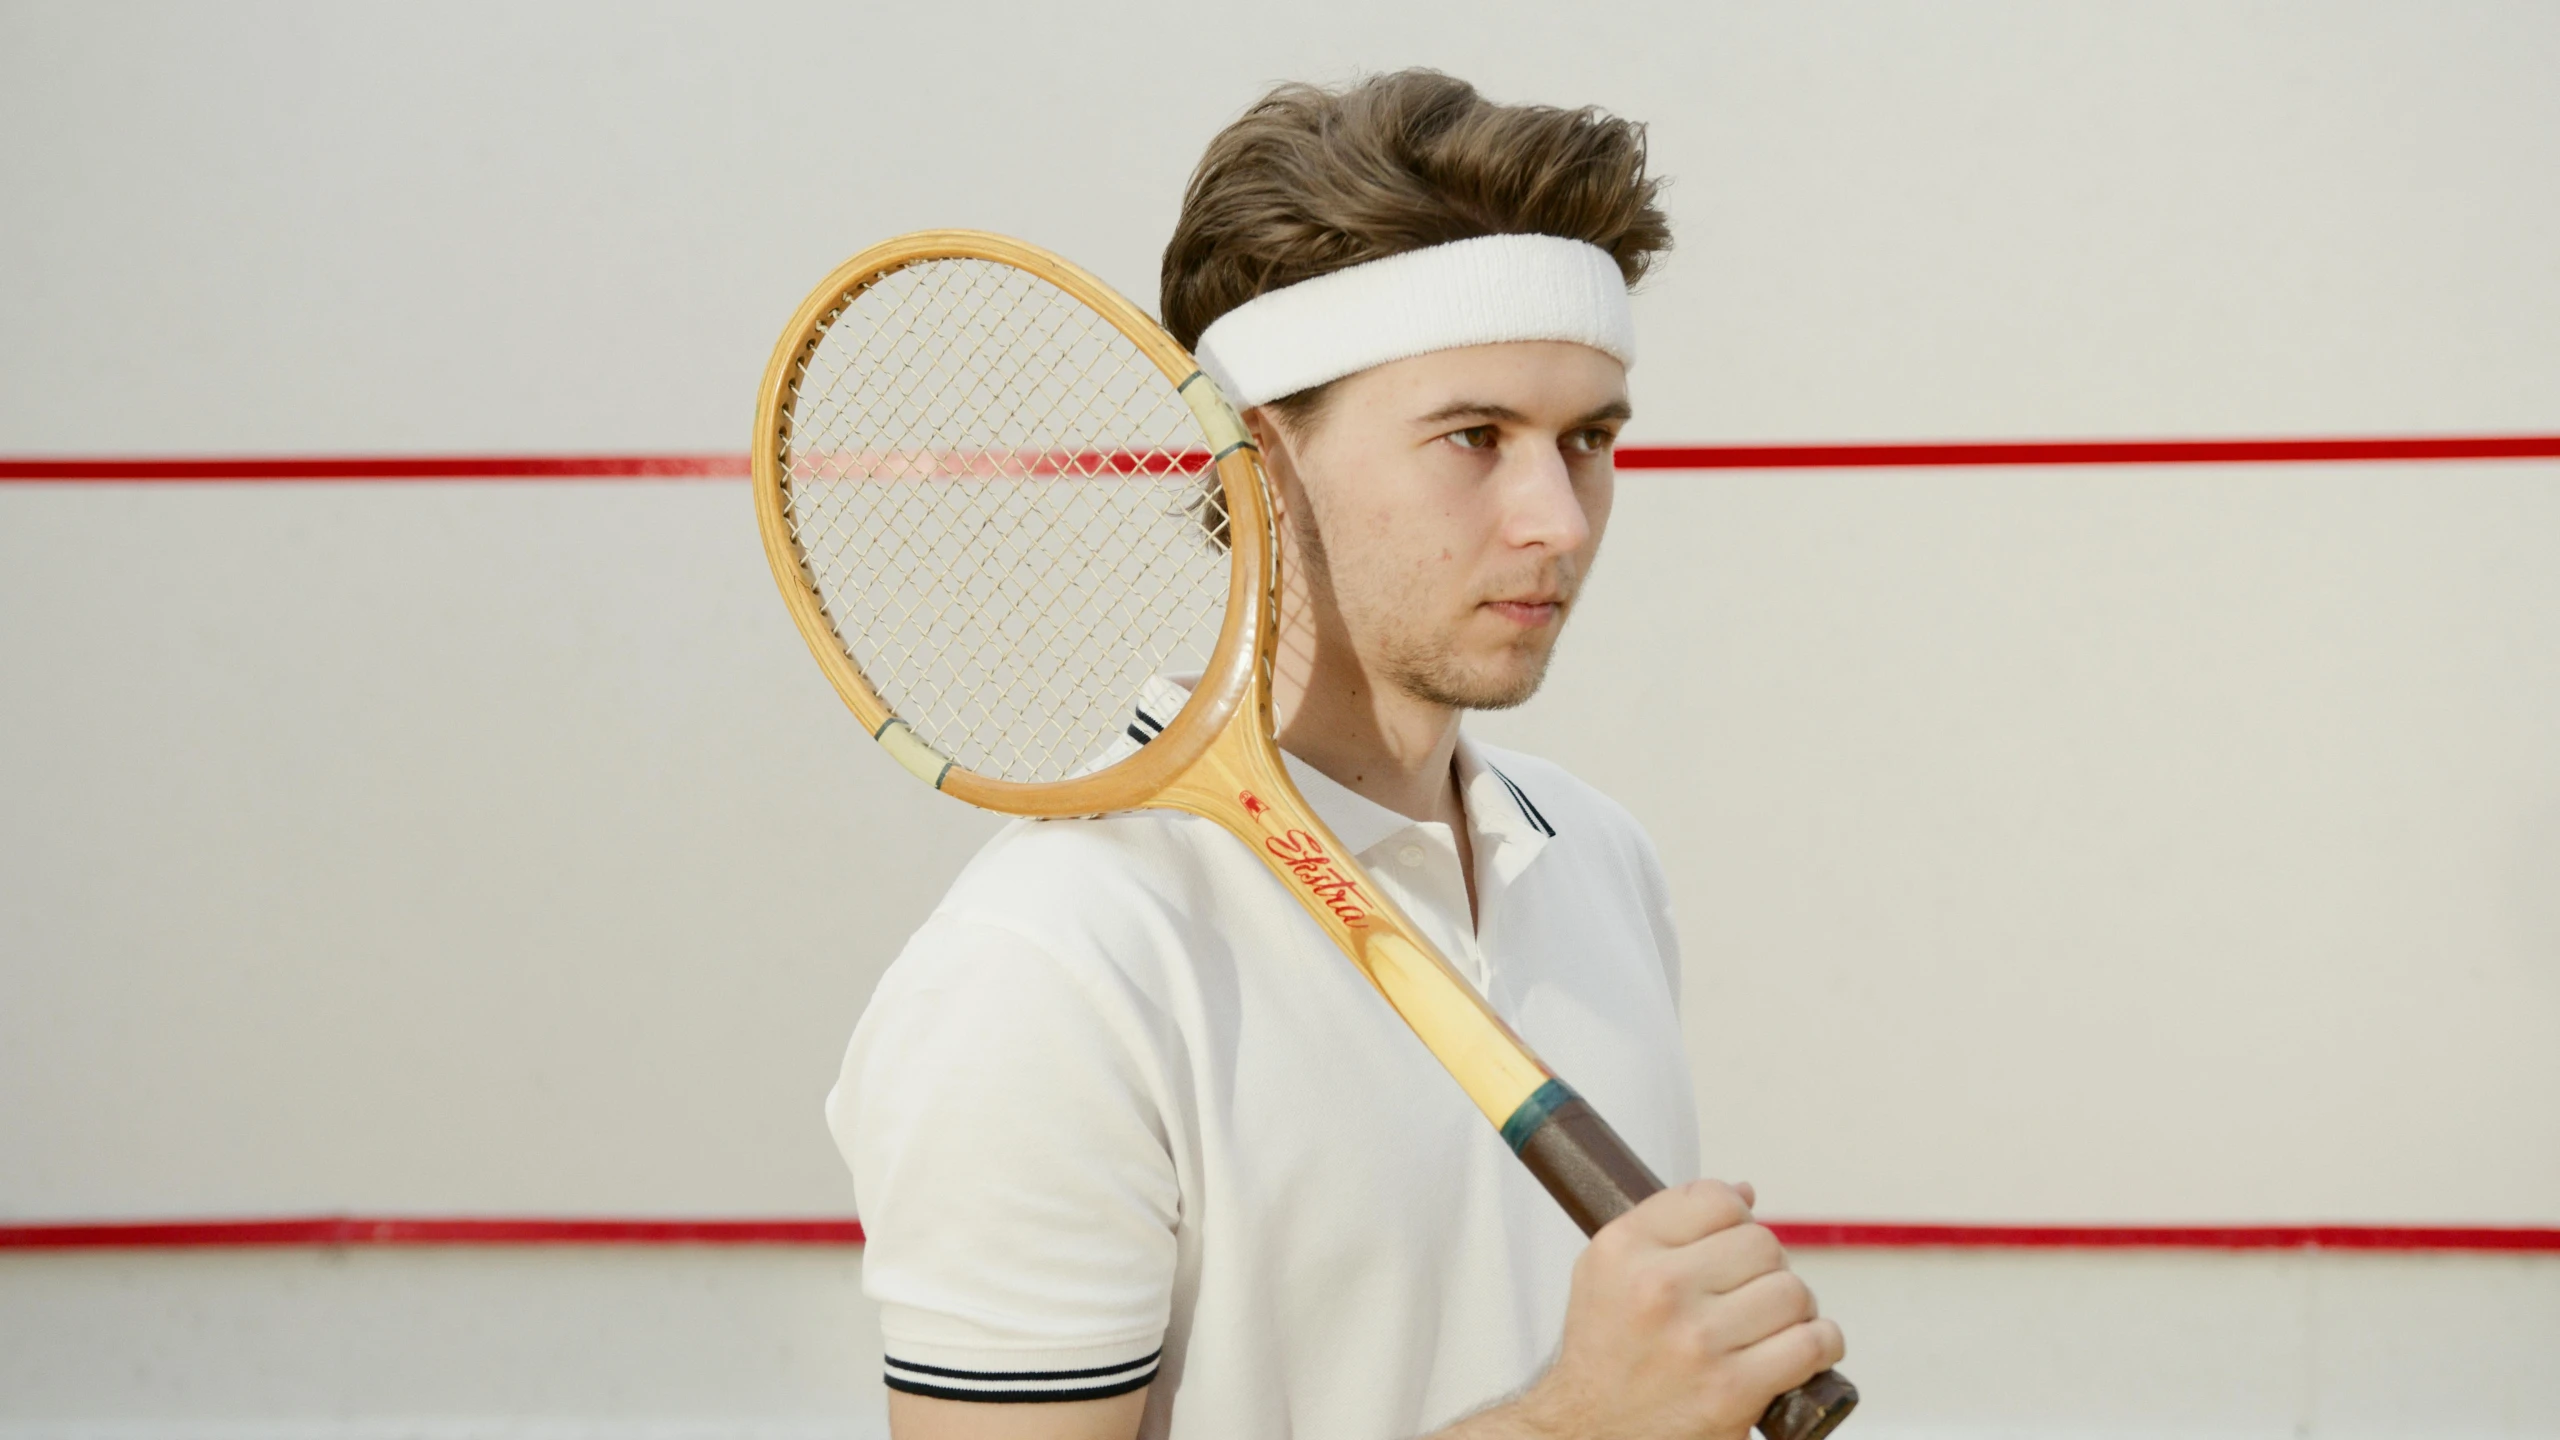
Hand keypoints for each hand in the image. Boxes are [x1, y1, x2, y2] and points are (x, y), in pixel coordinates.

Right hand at [1504, 1180, 1844, 1439]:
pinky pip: (1812, 1343)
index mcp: (1625, 1249)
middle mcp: (1658, 1288)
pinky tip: (1801, 1350)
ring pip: (1793, 1291)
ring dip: (1795, 1309)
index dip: (1736, 1220)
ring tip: (1771, 1326)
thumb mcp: (1607, 1270)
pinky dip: (1820, 1344)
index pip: (1717, 1200)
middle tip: (1749, 1295)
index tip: (1731, 1246)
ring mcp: (1697, 1340)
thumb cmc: (1606, 1353)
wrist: (1590, 1431)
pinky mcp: (1732, 1390)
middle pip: (1763, 1244)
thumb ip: (1668, 1222)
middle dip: (1765, 1269)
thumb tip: (1744, 1195)